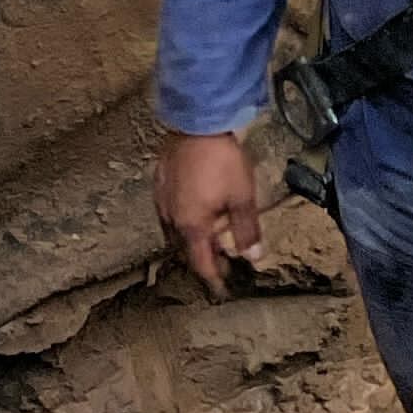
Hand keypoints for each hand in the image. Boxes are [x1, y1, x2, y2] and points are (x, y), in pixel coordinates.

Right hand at [155, 127, 264, 295]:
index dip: (212, 278)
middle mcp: (171, 218)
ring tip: (211, 236)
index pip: (200, 263)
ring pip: (175, 230)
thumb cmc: (222, 161)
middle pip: (185, 249)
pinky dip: (184, 219)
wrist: (196, 122)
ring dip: (192, 238)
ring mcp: (161, 201)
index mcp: (191, 226)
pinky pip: (169, 211)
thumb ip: (247, 230)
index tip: (221, 290)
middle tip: (221, 262)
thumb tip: (253, 258)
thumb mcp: (243, 197)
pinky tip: (195, 210)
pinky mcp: (159, 184)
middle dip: (203, 257)